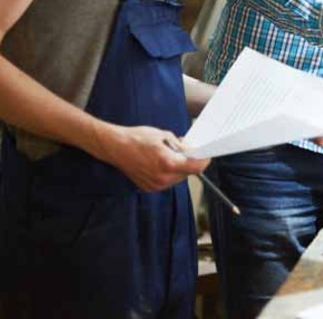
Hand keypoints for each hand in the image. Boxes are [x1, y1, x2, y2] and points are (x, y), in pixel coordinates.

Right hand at [91, 123, 209, 191]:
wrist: (115, 147)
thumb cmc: (137, 138)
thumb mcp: (164, 135)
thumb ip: (180, 145)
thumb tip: (190, 150)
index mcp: (168, 163)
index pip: (196, 167)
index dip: (204, 160)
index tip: (207, 155)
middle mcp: (162, 177)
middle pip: (187, 173)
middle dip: (190, 161)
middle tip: (186, 149)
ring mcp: (155, 185)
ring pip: (178, 178)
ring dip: (179, 167)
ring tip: (170, 154)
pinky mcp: (149, 187)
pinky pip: (167, 181)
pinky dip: (169, 172)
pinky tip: (161, 162)